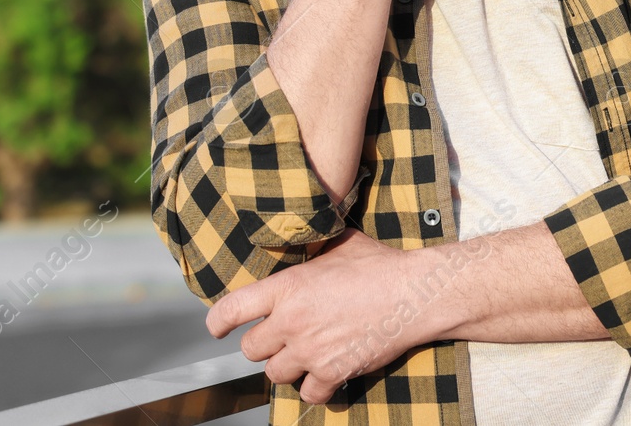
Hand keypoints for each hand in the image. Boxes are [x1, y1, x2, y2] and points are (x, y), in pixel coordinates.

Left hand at [206, 229, 444, 403]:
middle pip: (252, 349)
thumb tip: (304, 236)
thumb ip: (312, 250)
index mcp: (287, 287)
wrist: (412, 295)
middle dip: (263, 345)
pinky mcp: (333, 372)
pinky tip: (325, 374)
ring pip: (275, 374)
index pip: (232, 310)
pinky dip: (315, 388)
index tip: (217, 329)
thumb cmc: (379, 265)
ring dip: (287, 367)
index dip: (218, 323)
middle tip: (281, 338)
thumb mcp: (339, 245)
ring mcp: (311, 351)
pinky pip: (308, 393)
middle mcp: (292, 321)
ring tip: (304, 354)